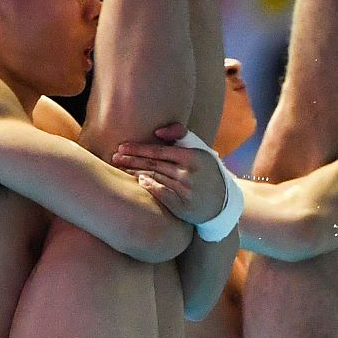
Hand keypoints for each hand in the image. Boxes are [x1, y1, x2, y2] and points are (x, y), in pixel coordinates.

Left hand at [111, 123, 228, 224]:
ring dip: (134, 172)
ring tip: (119, 168)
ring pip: (154, 178)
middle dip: (131, 160)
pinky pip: (161, 194)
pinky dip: (149, 186)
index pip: (159, 151)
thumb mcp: (200, 150)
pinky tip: (138, 181)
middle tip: (114, 157)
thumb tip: (158, 132)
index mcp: (193, 156)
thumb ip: (180, 135)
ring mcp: (186, 190)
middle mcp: (189, 173)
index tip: (122, 147)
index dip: (138, 149)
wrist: (223, 203)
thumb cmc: (206, 172)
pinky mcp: (183, 205)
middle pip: (153, 164)